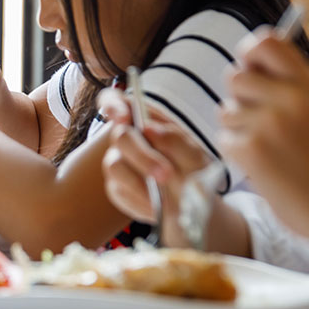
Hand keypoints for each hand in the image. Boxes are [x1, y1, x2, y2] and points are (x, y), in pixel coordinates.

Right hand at [99, 89, 214, 241]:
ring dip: (139, 181)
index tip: (124, 118)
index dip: (113, 106)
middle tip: (166, 174)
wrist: (195, 207)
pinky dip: (140, 200)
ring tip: (164, 197)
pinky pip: (119, 190)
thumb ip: (176, 141)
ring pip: (114, 165)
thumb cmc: (194, 173)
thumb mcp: (195, 156)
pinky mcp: (116, 187)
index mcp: (144, 120)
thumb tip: (150, 128)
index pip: (114, 102)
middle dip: (142, 155)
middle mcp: (127, 139)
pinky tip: (157, 206)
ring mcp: (118, 162)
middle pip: (120, 136)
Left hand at [219, 31, 308, 238]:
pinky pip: (223, 137)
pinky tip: (263, 164)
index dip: (249, 54)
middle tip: (262, 122)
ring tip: (268, 146)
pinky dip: (236, 151)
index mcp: (308, 83)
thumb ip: (286, 83)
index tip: (252, 71)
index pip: (264, 42)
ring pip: (225, 109)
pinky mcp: (250, 147)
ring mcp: (269, 122)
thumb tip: (244, 59)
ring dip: (237, 127)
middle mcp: (290, 96)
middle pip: (234, 75)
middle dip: (239, 98)